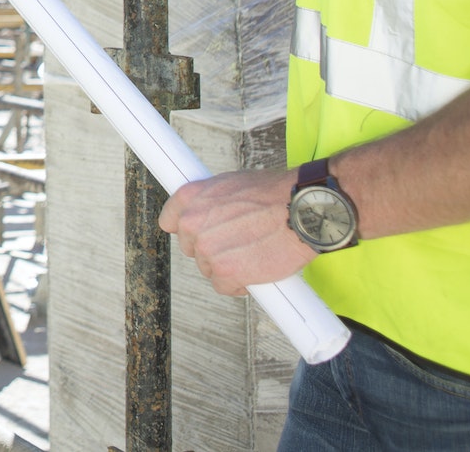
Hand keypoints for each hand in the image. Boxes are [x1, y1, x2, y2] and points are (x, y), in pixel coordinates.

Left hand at [159, 169, 314, 295]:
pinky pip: (223, 286)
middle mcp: (193, 223)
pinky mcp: (226, 272)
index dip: (189, 231)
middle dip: (211, 249)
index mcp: (190, 197)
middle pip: (191, 248)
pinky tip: (255, 272)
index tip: (199, 235)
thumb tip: (210, 213)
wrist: (301, 209)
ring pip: (208, 268)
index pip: (169, 221)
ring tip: (252, 253)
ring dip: (227, 266)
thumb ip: (213, 201)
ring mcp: (208, 249)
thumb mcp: (232, 183)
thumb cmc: (274, 193)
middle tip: (237, 244)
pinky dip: (239, 284)